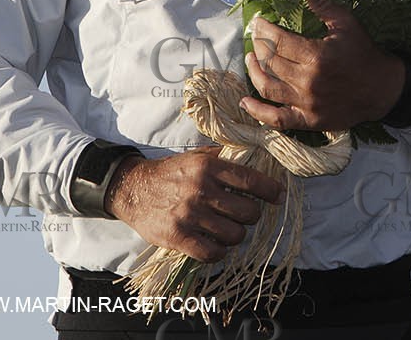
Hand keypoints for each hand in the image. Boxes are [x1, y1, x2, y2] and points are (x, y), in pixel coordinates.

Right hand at [104, 148, 282, 261]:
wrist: (132, 189)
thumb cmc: (169, 173)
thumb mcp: (195, 157)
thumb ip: (221, 159)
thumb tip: (252, 157)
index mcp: (208, 167)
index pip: (251, 180)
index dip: (270, 191)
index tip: (278, 196)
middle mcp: (201, 190)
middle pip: (247, 211)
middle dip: (251, 216)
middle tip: (245, 215)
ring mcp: (189, 215)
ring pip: (234, 234)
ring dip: (235, 235)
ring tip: (228, 230)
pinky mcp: (177, 237)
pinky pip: (211, 253)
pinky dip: (219, 252)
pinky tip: (216, 246)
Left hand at [240, 0, 405, 130]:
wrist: (382, 88)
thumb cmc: (362, 52)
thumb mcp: (345, 22)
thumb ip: (321, 3)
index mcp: (316, 56)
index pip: (278, 41)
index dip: (263, 30)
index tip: (258, 22)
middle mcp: (308, 81)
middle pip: (270, 62)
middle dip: (258, 46)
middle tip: (255, 36)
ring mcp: (307, 103)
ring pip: (268, 87)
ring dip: (254, 71)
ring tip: (251, 58)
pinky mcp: (309, 120)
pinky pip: (277, 119)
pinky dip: (258, 112)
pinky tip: (245, 101)